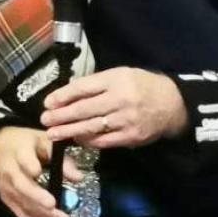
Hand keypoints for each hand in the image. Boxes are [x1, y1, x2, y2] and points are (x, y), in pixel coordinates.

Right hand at [0, 126, 83, 216]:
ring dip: (41, 214)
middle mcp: (10, 172)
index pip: (23, 160)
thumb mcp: (44, 141)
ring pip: (22, 203)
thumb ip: (61, 158)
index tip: (38, 172)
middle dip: (38, 197)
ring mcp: (6, 188)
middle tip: (54, 206)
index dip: (30, 166)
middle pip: (22, 186)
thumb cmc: (26, 143)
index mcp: (20, 152)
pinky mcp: (7, 199)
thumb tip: (78, 178)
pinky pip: (20, 213)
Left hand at [41, 67, 188, 148]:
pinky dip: (87, 141)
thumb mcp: (123, 75)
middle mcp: (121, 99)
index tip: (48, 102)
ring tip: (53, 134)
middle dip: (61, 116)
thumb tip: (70, 93)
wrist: (173, 105)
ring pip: (91, 127)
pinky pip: (103, 141)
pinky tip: (76, 140)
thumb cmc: (143, 86)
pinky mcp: (130, 137)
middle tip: (45, 120)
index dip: (63, 95)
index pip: (84, 87)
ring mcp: (126, 120)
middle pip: (84, 109)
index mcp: (117, 79)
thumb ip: (98, 83)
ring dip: (69, 132)